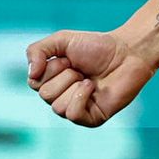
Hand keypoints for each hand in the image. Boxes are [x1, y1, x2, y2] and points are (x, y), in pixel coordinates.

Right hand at [25, 29, 154, 127]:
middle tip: (81, 69)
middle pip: (45, 95)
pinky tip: (92, 88)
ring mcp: (77, 109)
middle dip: (65, 76)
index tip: (68, 58)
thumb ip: (37, 51)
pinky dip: (81, 98)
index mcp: (52, 81)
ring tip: (89, 79)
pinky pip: (73, 115)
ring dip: (74, 86)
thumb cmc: (97, 46)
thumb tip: (31, 74)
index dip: (51, 67)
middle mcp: (62, 97)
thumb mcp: (62, 40)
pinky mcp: (92, 118)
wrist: (128, 52)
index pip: (34, 82)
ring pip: (58, 107)